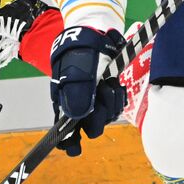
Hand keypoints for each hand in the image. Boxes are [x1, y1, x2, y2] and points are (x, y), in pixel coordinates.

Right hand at [49, 26, 126, 155]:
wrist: (96, 34)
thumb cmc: (79, 53)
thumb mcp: (75, 71)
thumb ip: (75, 93)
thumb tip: (75, 118)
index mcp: (64, 104)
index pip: (64, 132)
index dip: (69, 143)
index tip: (75, 149)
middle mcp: (80, 106)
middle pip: (92, 128)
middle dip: (99, 115)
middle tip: (101, 92)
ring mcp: (96, 101)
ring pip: (107, 117)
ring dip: (110, 103)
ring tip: (107, 83)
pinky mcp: (110, 94)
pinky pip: (117, 106)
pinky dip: (118, 97)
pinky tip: (114, 84)